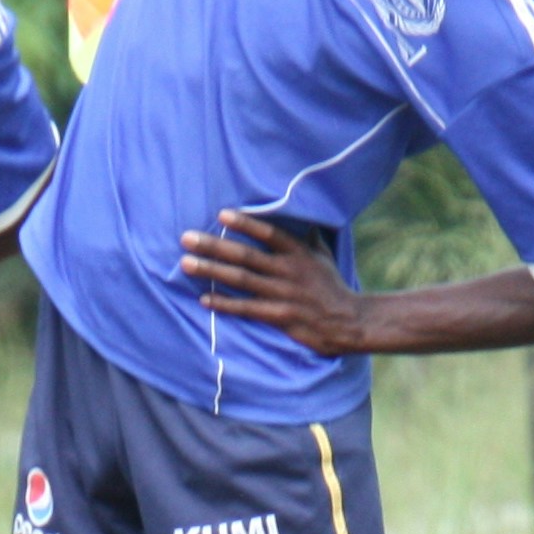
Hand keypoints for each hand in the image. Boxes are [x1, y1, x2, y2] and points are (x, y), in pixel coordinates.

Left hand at [179, 211, 370, 354]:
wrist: (347, 321)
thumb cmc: (330, 285)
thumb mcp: (322, 255)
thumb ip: (306, 235)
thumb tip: (299, 212)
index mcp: (299, 253)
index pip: (269, 233)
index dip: (246, 224)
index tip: (222, 215)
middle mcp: (289, 271)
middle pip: (246, 256)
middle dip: (214, 246)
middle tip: (186, 238)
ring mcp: (284, 294)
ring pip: (241, 280)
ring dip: (212, 272)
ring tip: (186, 264)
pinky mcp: (280, 316)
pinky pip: (247, 308)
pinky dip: (225, 304)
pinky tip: (204, 299)